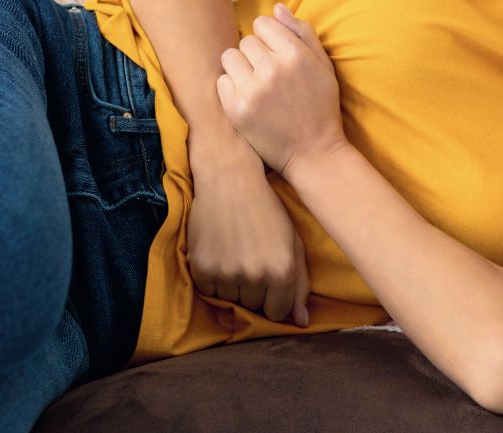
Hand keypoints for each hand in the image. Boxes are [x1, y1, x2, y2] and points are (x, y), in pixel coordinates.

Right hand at [186, 140, 310, 326]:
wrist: (230, 179)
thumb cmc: (267, 210)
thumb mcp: (292, 242)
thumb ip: (299, 284)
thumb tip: (301, 322)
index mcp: (283, 270)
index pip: (278, 312)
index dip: (274, 299)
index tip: (270, 282)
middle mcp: (255, 275)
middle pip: (254, 307)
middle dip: (255, 290)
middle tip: (252, 259)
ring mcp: (226, 273)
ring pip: (231, 301)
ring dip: (234, 285)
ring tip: (236, 254)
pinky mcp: (201, 268)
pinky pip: (209, 292)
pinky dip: (214, 279)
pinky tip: (221, 253)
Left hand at [215, 3, 347, 175]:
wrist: (314, 152)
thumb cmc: (321, 107)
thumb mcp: (324, 66)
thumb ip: (303, 33)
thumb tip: (276, 8)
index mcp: (296, 55)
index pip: (264, 23)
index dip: (270, 37)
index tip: (279, 54)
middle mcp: (273, 69)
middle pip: (246, 40)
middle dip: (257, 53)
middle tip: (270, 74)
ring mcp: (252, 90)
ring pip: (230, 57)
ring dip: (241, 67)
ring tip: (257, 84)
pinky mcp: (236, 110)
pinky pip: (222, 81)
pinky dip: (232, 88)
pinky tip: (250, 99)